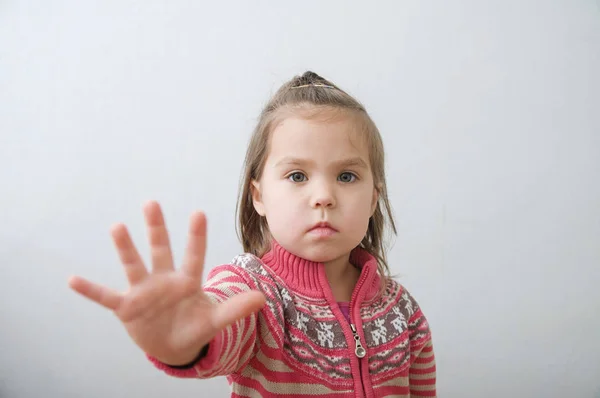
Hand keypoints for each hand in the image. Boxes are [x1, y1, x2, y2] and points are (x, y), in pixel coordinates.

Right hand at [68, 201, 265, 364]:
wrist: (173, 345)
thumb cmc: (194, 327)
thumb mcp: (215, 321)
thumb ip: (235, 310)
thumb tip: (262, 299)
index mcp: (188, 281)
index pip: (194, 255)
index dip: (196, 237)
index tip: (198, 213)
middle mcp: (164, 280)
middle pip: (160, 250)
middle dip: (156, 228)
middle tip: (152, 203)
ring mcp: (144, 291)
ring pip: (134, 265)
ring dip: (126, 248)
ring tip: (118, 226)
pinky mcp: (127, 307)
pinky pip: (106, 297)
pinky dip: (91, 290)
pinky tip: (73, 279)